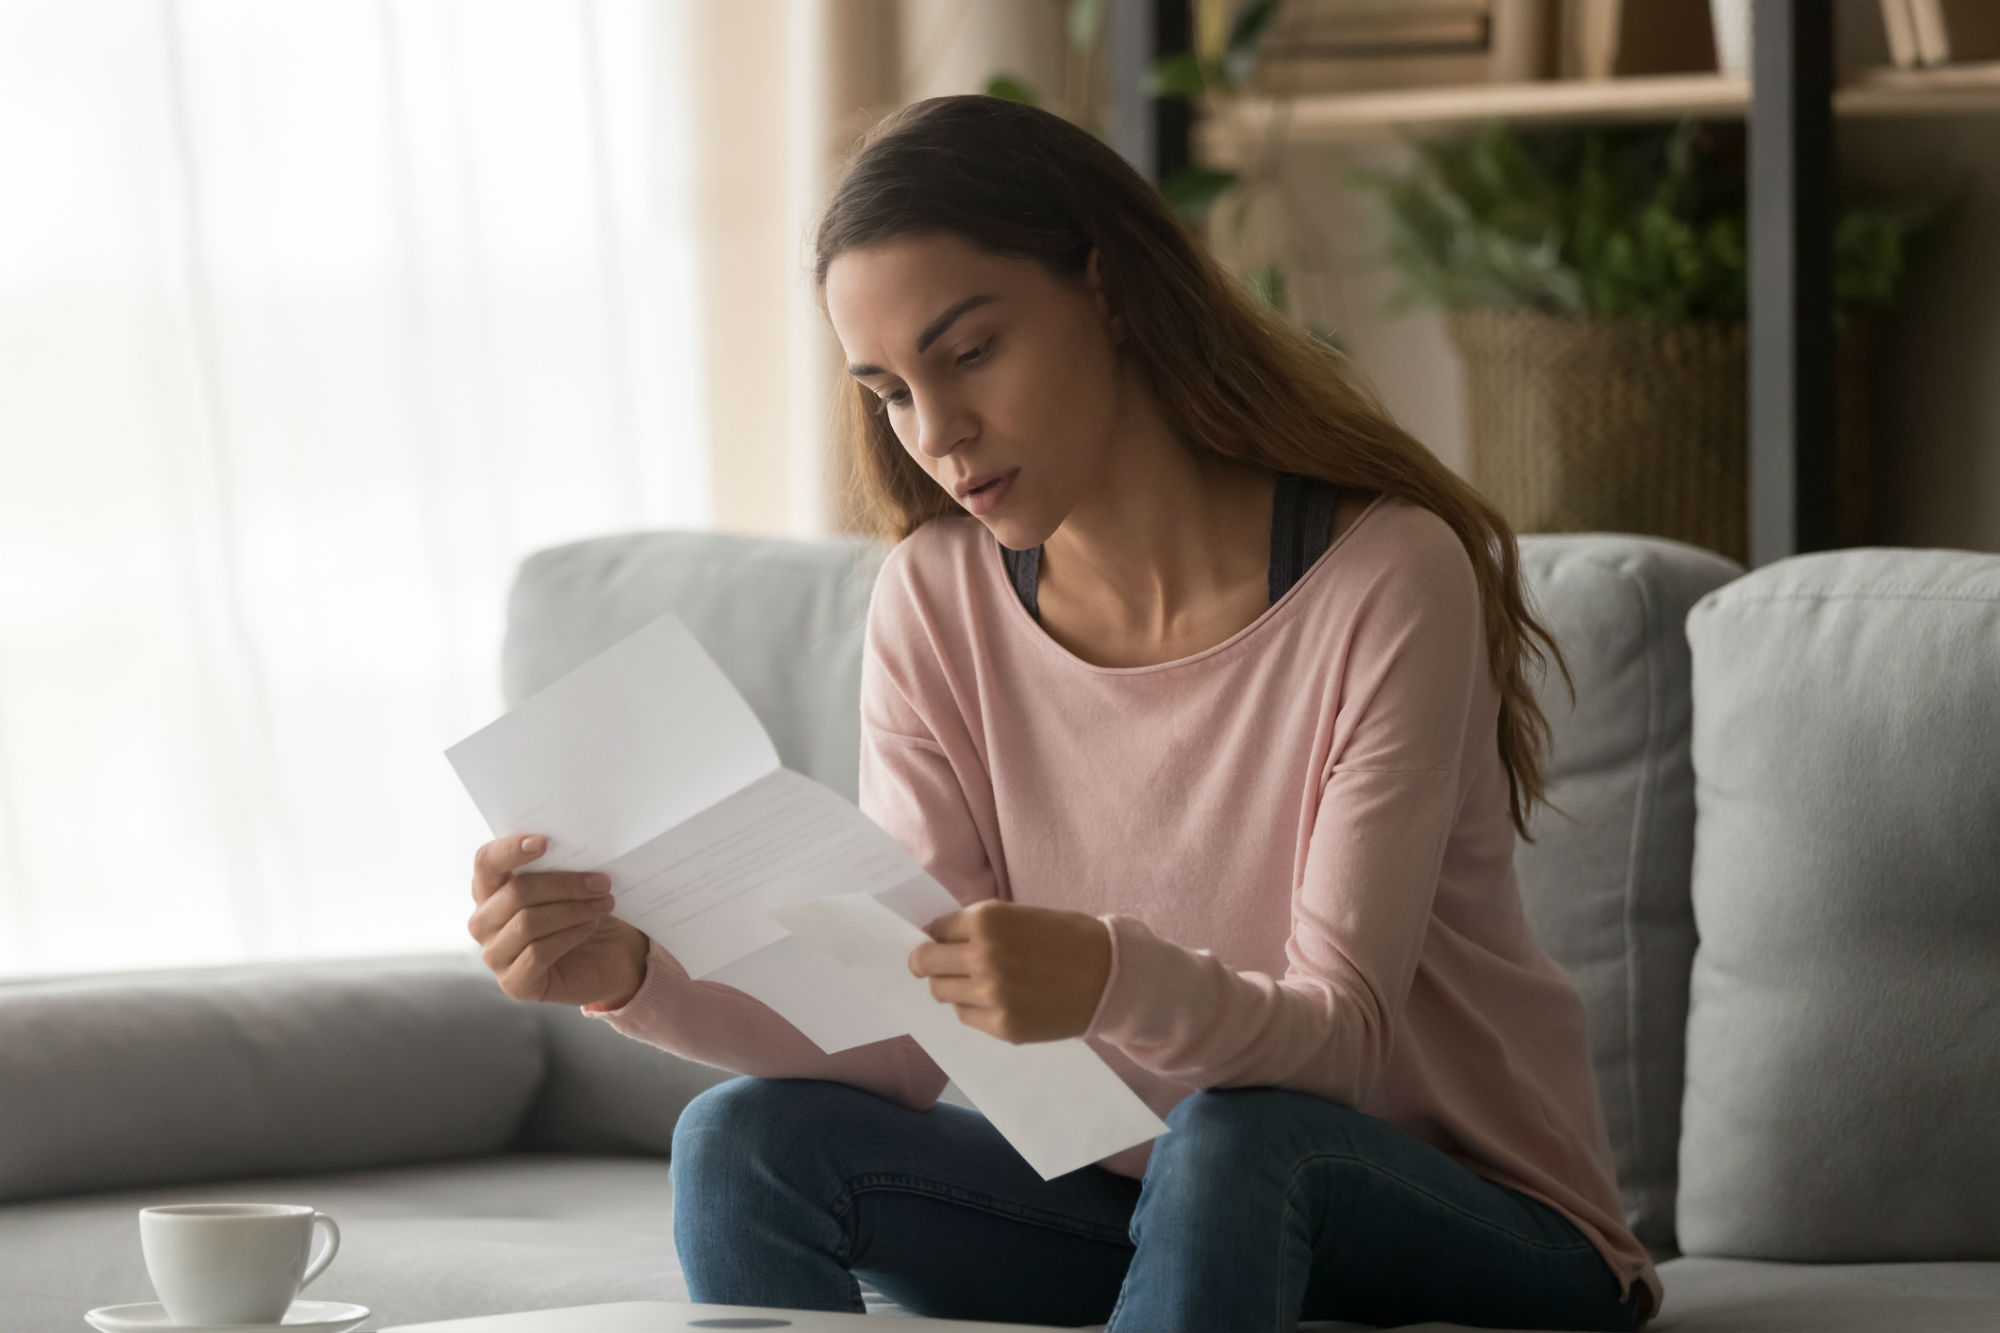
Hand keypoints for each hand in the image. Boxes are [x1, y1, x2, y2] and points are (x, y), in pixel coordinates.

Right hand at [467, 834, 651, 1007]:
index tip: (544, 842)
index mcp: (490, 889)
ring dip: (572, 910)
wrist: (609, 956)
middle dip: (563, 884)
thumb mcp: (571, 884)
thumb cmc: (583, 912)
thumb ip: (560, 865)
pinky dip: (569, 935)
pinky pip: (538, 952)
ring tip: (604, 903)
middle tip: (601, 882)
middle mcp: (483, 922)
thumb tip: (574, 846)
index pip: (487, 861)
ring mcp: (495, 955)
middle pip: (516, 892)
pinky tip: (590, 926)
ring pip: (528, 923)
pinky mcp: (513, 983)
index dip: (510, 849)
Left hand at [906, 901, 1111, 1043]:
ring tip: (982, 982)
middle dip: (930, 964)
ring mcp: (991, 995)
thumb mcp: (1020, 915)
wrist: (1110, 976)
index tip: (942, 943)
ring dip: (955, 986)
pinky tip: (1000, 999)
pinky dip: (975, 1008)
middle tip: (941, 966)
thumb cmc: (1066, 938)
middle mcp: (983, 956)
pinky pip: (966, 1016)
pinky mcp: (1003, 1026)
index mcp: (987, 920)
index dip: (938, 937)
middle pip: (926, 964)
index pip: (934, 931)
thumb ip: (980, 926)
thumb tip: (937, 939)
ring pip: (942, 993)